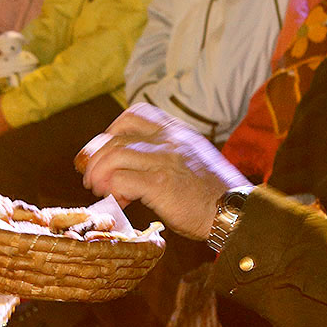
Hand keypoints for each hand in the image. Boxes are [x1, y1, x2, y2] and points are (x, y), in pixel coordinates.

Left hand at [78, 103, 248, 239]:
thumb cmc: (214, 193)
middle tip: (90, 176)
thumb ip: (165, 154)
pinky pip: (121, 180)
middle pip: (115, 136)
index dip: (112, 131)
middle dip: (95, 156)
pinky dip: (112, 190)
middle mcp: (168, 140)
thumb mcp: (192, 159)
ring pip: (114, 155)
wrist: (236, 211)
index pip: (134, 115)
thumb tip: (132, 166)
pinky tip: (118, 201)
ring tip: (97, 189)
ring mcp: (164, 160)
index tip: (105, 150)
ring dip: (97, 173)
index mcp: (176, 132)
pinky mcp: (160, 184)